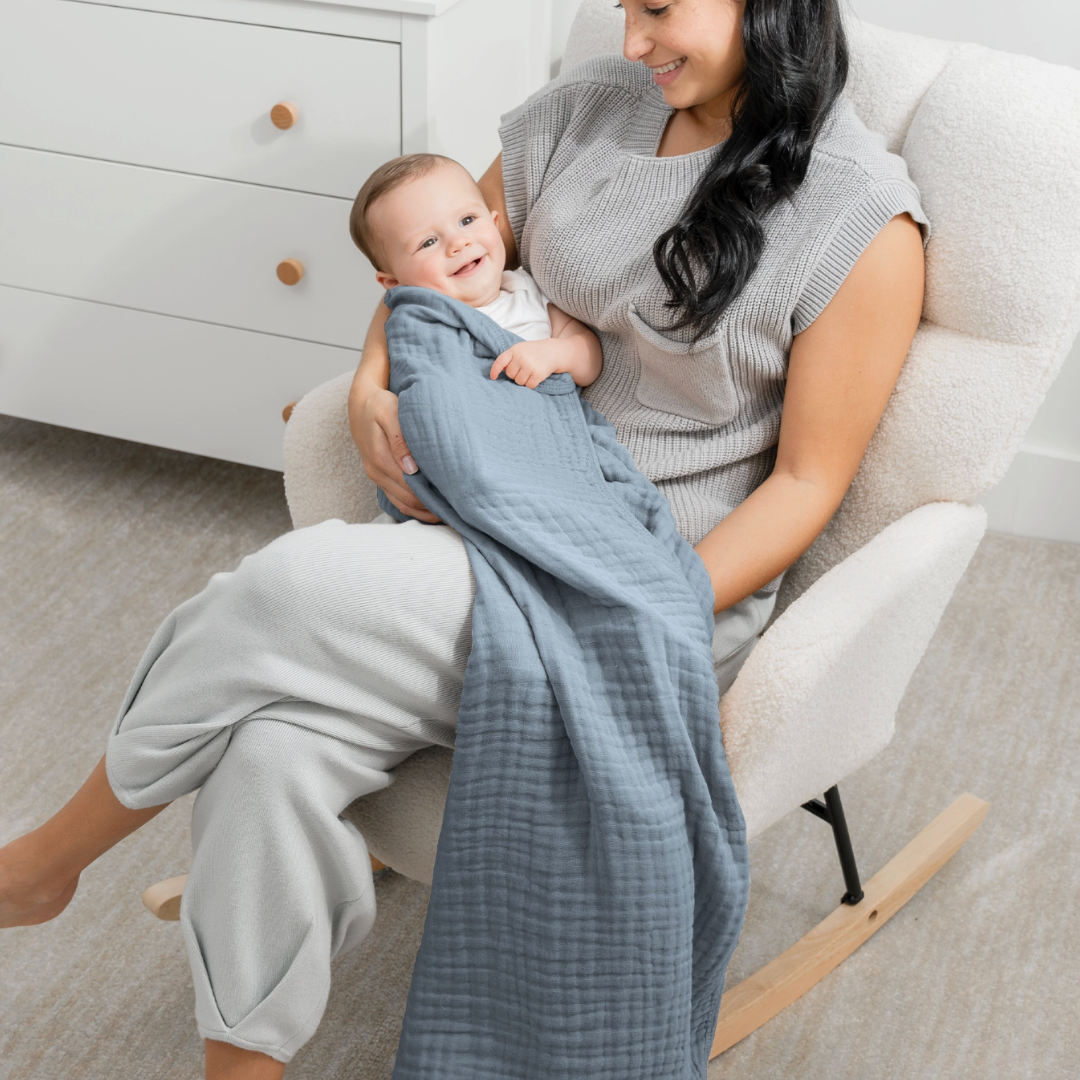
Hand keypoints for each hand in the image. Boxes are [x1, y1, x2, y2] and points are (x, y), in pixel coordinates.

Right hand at [348, 374, 439, 523]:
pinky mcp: (379, 478)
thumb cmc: (379, 405)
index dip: (430, 497)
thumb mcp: (389, 413)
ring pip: (402, 504)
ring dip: (424, 512)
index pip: (409, 487)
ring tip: (448, 514)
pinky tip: (432, 508)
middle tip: (457, 510)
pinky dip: (414, 508)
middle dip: (431, 507)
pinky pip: (397, 500)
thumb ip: (399, 439)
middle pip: (407, 500)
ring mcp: (377, 477)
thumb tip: (411, 468)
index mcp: (380, 457)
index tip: (453, 500)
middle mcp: (376, 472)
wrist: (360, 404)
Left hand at [489, 339, 569, 388]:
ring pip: (518, 382)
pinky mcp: (538, 374)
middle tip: (523, 369)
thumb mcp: (520, 349)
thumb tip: (498, 371)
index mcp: (514, 350)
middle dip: (515, 375)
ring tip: (529, 373)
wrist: (553, 351)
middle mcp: (521, 358)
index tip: (493, 378)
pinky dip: (531, 384)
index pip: (500, 362)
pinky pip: (529, 386)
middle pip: (510, 375)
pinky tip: (535, 377)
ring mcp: (529, 366)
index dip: (494, 371)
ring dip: (523, 380)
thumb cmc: (534, 351)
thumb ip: (509, 358)